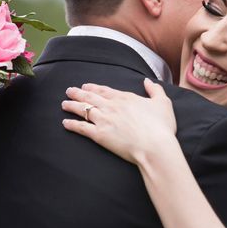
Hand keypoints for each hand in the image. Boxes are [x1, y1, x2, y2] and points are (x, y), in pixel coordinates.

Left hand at [62, 79, 176, 163]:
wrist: (155, 146)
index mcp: (125, 98)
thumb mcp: (163, 103)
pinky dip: (72, 124)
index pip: (105, 90)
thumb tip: (147, 81)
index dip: (93, 88)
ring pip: (83, 110)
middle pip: (90, 97)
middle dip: (78, 93)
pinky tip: (65, 123)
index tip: (86, 86)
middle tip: (69, 91)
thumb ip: (155, 90)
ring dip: (72, 106)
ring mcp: (104, 120)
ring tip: (63, 104)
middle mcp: (112, 106)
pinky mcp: (99, 135)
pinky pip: (81, 128)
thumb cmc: (161, 127)